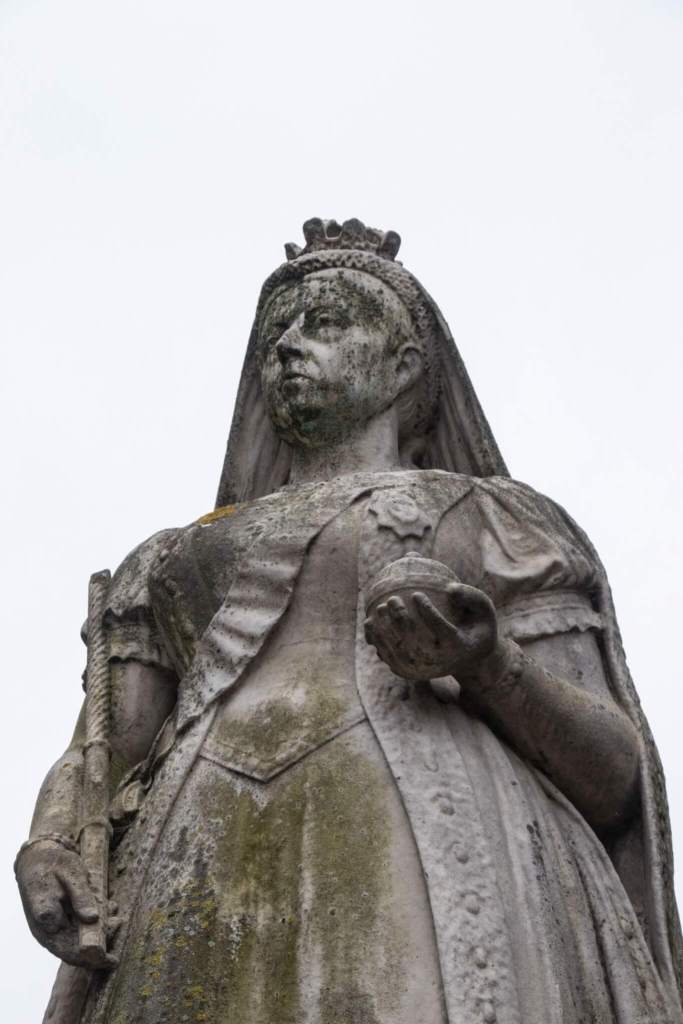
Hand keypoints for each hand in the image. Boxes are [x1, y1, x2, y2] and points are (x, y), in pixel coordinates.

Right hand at [16, 840, 118, 967]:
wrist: (36, 860)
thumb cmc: (54, 864)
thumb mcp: (71, 873)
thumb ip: (80, 896)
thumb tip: (92, 919)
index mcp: (46, 920)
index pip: (70, 951)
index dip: (92, 958)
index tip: (111, 959)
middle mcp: (46, 933)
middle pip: (76, 953)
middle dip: (101, 945)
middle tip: (119, 923)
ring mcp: (51, 931)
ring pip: (78, 944)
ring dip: (100, 934)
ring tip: (116, 915)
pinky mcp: (58, 925)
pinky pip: (76, 933)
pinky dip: (94, 925)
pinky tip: (108, 908)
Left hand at [364, 581, 497, 681]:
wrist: (470, 659)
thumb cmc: (476, 626)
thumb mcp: (485, 610)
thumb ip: (472, 596)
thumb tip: (449, 588)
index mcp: (459, 647)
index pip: (442, 631)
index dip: (429, 613)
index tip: (416, 593)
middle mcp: (440, 663)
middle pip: (416, 644)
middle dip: (401, 621)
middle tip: (393, 599)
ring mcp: (424, 670)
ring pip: (398, 654)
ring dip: (384, 632)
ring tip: (378, 608)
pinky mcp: (411, 673)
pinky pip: (390, 659)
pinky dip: (378, 642)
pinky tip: (369, 623)